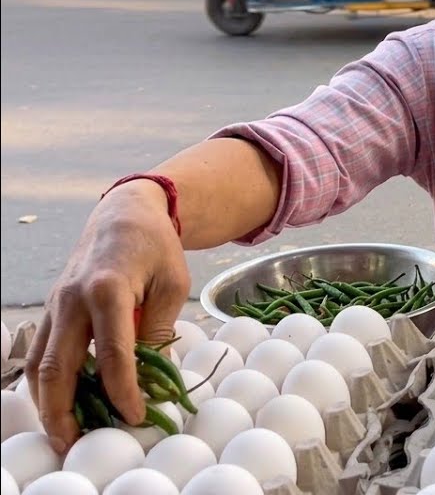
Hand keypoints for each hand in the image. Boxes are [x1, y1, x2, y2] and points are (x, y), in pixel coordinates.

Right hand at [25, 182, 190, 452]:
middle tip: (75, 442)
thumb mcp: (173, 284)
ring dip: (47, 403)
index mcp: (109, 289)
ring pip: (40, 363)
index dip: (123, 389)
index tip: (135, 415)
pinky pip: (40, 352)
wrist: (125, 213)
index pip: (113, 352)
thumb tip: (155, 379)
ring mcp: (56, 304)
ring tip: (63, 433)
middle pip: (58, 365)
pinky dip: (44, 383)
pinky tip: (58, 404)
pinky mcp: (52, 310)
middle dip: (64, 410)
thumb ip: (160, 330)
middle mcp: (73, 299)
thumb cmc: (156, 247)